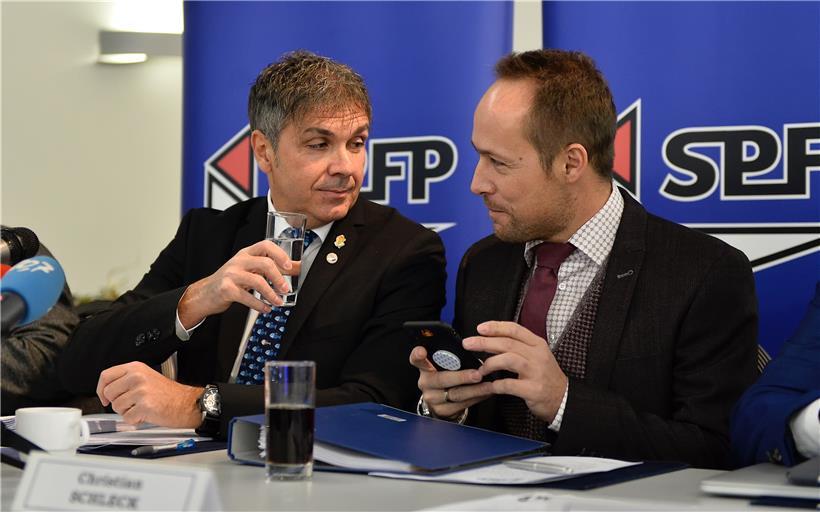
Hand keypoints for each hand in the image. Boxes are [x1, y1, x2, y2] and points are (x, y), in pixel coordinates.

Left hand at [97, 362, 203, 427]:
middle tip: (130, 404)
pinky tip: (146, 414)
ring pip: (116, 406)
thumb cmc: (169, 394)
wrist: (187, 403)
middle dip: (116, 402)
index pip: (106, 376)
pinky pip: (127, 418)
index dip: (101, 389)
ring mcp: (140, 391)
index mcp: (136, 368)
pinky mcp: (144, 406)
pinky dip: (135, 420)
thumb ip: (127, 379)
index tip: (105, 397)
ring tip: (141, 408)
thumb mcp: (147, 377)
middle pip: (108, 392)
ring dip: (126, 412)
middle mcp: (137, 377)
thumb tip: (107, 390)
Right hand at [178, 240, 295, 327]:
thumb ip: (272, 268)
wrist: (206, 293)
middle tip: (286, 289)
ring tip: (278, 302)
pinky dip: (259, 305)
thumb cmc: (231, 280)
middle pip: (264, 263)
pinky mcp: (226, 289)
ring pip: (257, 281)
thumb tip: (297, 268)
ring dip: (271, 294)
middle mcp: (239, 261)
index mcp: (246, 253)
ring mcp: (231, 274)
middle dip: (279, 277)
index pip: (266, 245)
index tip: (290, 266)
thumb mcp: (251, 269)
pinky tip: (266, 308)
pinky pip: (247, 297)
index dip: (280, 254)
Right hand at [409, 346, 492, 419]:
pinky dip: (477, 398)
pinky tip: (486, 392)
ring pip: (455, 394)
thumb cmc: (446, 376)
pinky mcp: (442, 411)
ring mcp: (432, 398)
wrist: (441, 402)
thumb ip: (450, 358)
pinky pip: (462, 405)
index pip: (417, 359)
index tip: (422, 351)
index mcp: (425, 368)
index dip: (418, 355)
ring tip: (489, 385)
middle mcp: (425, 383)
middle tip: (477, 374)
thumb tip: (472, 349)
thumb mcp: (443, 366)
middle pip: (442, 379)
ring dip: (475, 389)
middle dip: (462, 377)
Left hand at [463, 321, 567, 422]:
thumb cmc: (545, 376)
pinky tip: (490, 386)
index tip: (480, 328)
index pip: (514, 329)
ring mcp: (536, 372)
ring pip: (508, 359)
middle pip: (507, 343)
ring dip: (489, 363)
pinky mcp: (533, 389)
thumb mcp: (537, 355)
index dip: (496, 327)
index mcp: (537, 344)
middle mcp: (537, 355)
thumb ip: (518, 346)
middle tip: (468, 344)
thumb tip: (491, 340)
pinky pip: (509, 384)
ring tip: (480, 370)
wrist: (563, 399)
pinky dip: (496, 385)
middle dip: (484, 342)